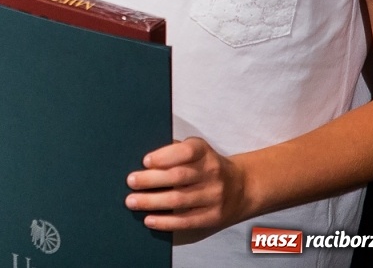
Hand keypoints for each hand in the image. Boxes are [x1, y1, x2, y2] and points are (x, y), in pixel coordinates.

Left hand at [126, 137, 251, 230]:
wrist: (241, 187)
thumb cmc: (204, 165)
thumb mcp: (196, 150)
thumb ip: (174, 151)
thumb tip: (143, 161)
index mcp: (204, 152)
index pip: (186, 152)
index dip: (165, 156)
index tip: (145, 161)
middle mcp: (212, 173)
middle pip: (178, 177)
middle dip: (151, 180)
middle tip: (130, 181)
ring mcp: (214, 196)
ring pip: (180, 200)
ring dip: (152, 202)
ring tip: (132, 201)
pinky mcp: (213, 216)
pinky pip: (187, 220)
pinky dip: (166, 221)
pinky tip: (149, 220)